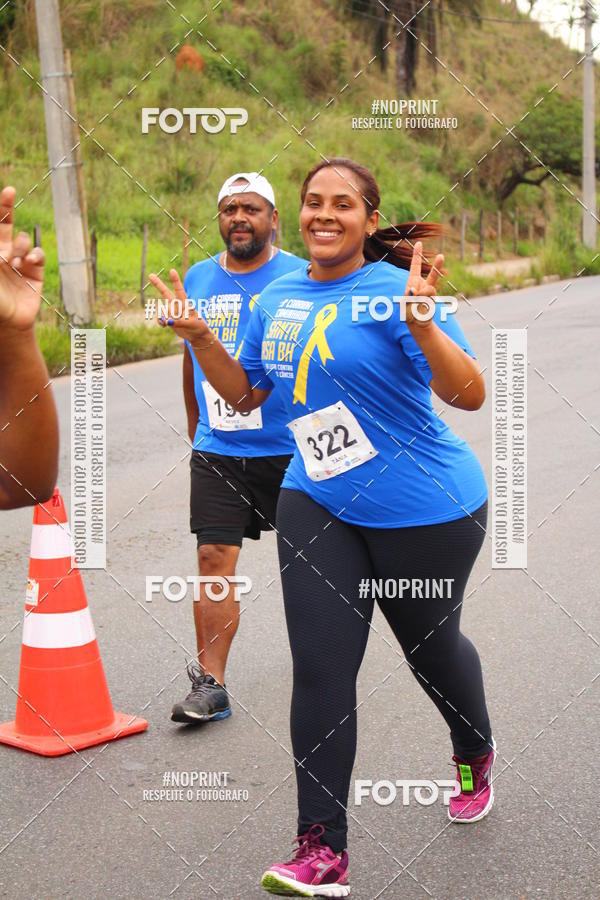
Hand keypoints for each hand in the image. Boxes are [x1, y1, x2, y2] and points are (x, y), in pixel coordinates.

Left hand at [0, 186, 44, 329]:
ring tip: (14, 264)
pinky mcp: (36, 272)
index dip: (0, 209)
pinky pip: (38, 254)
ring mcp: (20, 262)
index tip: (5, 192)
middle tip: (9, 192)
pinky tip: (28, 263)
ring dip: (19, 248)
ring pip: (22, 241)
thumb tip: (1, 242)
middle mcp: (4, 254)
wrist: (8, 323)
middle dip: (6, 208)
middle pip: (6, 225)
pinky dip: (34, 255)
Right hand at [148, 268, 213, 346]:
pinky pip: (161, 318)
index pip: (179, 290)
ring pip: (162, 310)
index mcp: (185, 303)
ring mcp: (172, 311)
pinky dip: (160, 321)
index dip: (175, 281)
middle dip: (158, 284)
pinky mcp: (169, 319)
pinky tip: (163, 325)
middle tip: (150, 275)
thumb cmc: (198, 327)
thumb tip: (167, 321)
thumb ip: (179, 322)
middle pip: (166, 293)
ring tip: (167, 323)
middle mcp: (177, 305)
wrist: (196, 335)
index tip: (172, 270)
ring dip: (162, 316)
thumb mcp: (192, 324)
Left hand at [404, 241, 443, 329]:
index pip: (415, 266)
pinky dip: (424, 298)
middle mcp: (422, 284)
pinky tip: (421, 304)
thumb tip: (413, 289)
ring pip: (430, 288)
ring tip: (417, 300)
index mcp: (412, 282)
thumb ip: (409, 295)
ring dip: (423, 294)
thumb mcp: (405, 304)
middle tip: (442, 256)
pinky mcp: (433, 298)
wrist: (417, 323)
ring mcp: (429, 291)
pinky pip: (430, 295)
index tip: (419, 243)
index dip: (417, 254)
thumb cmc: (408, 313)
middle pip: (432, 274)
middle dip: (438, 266)